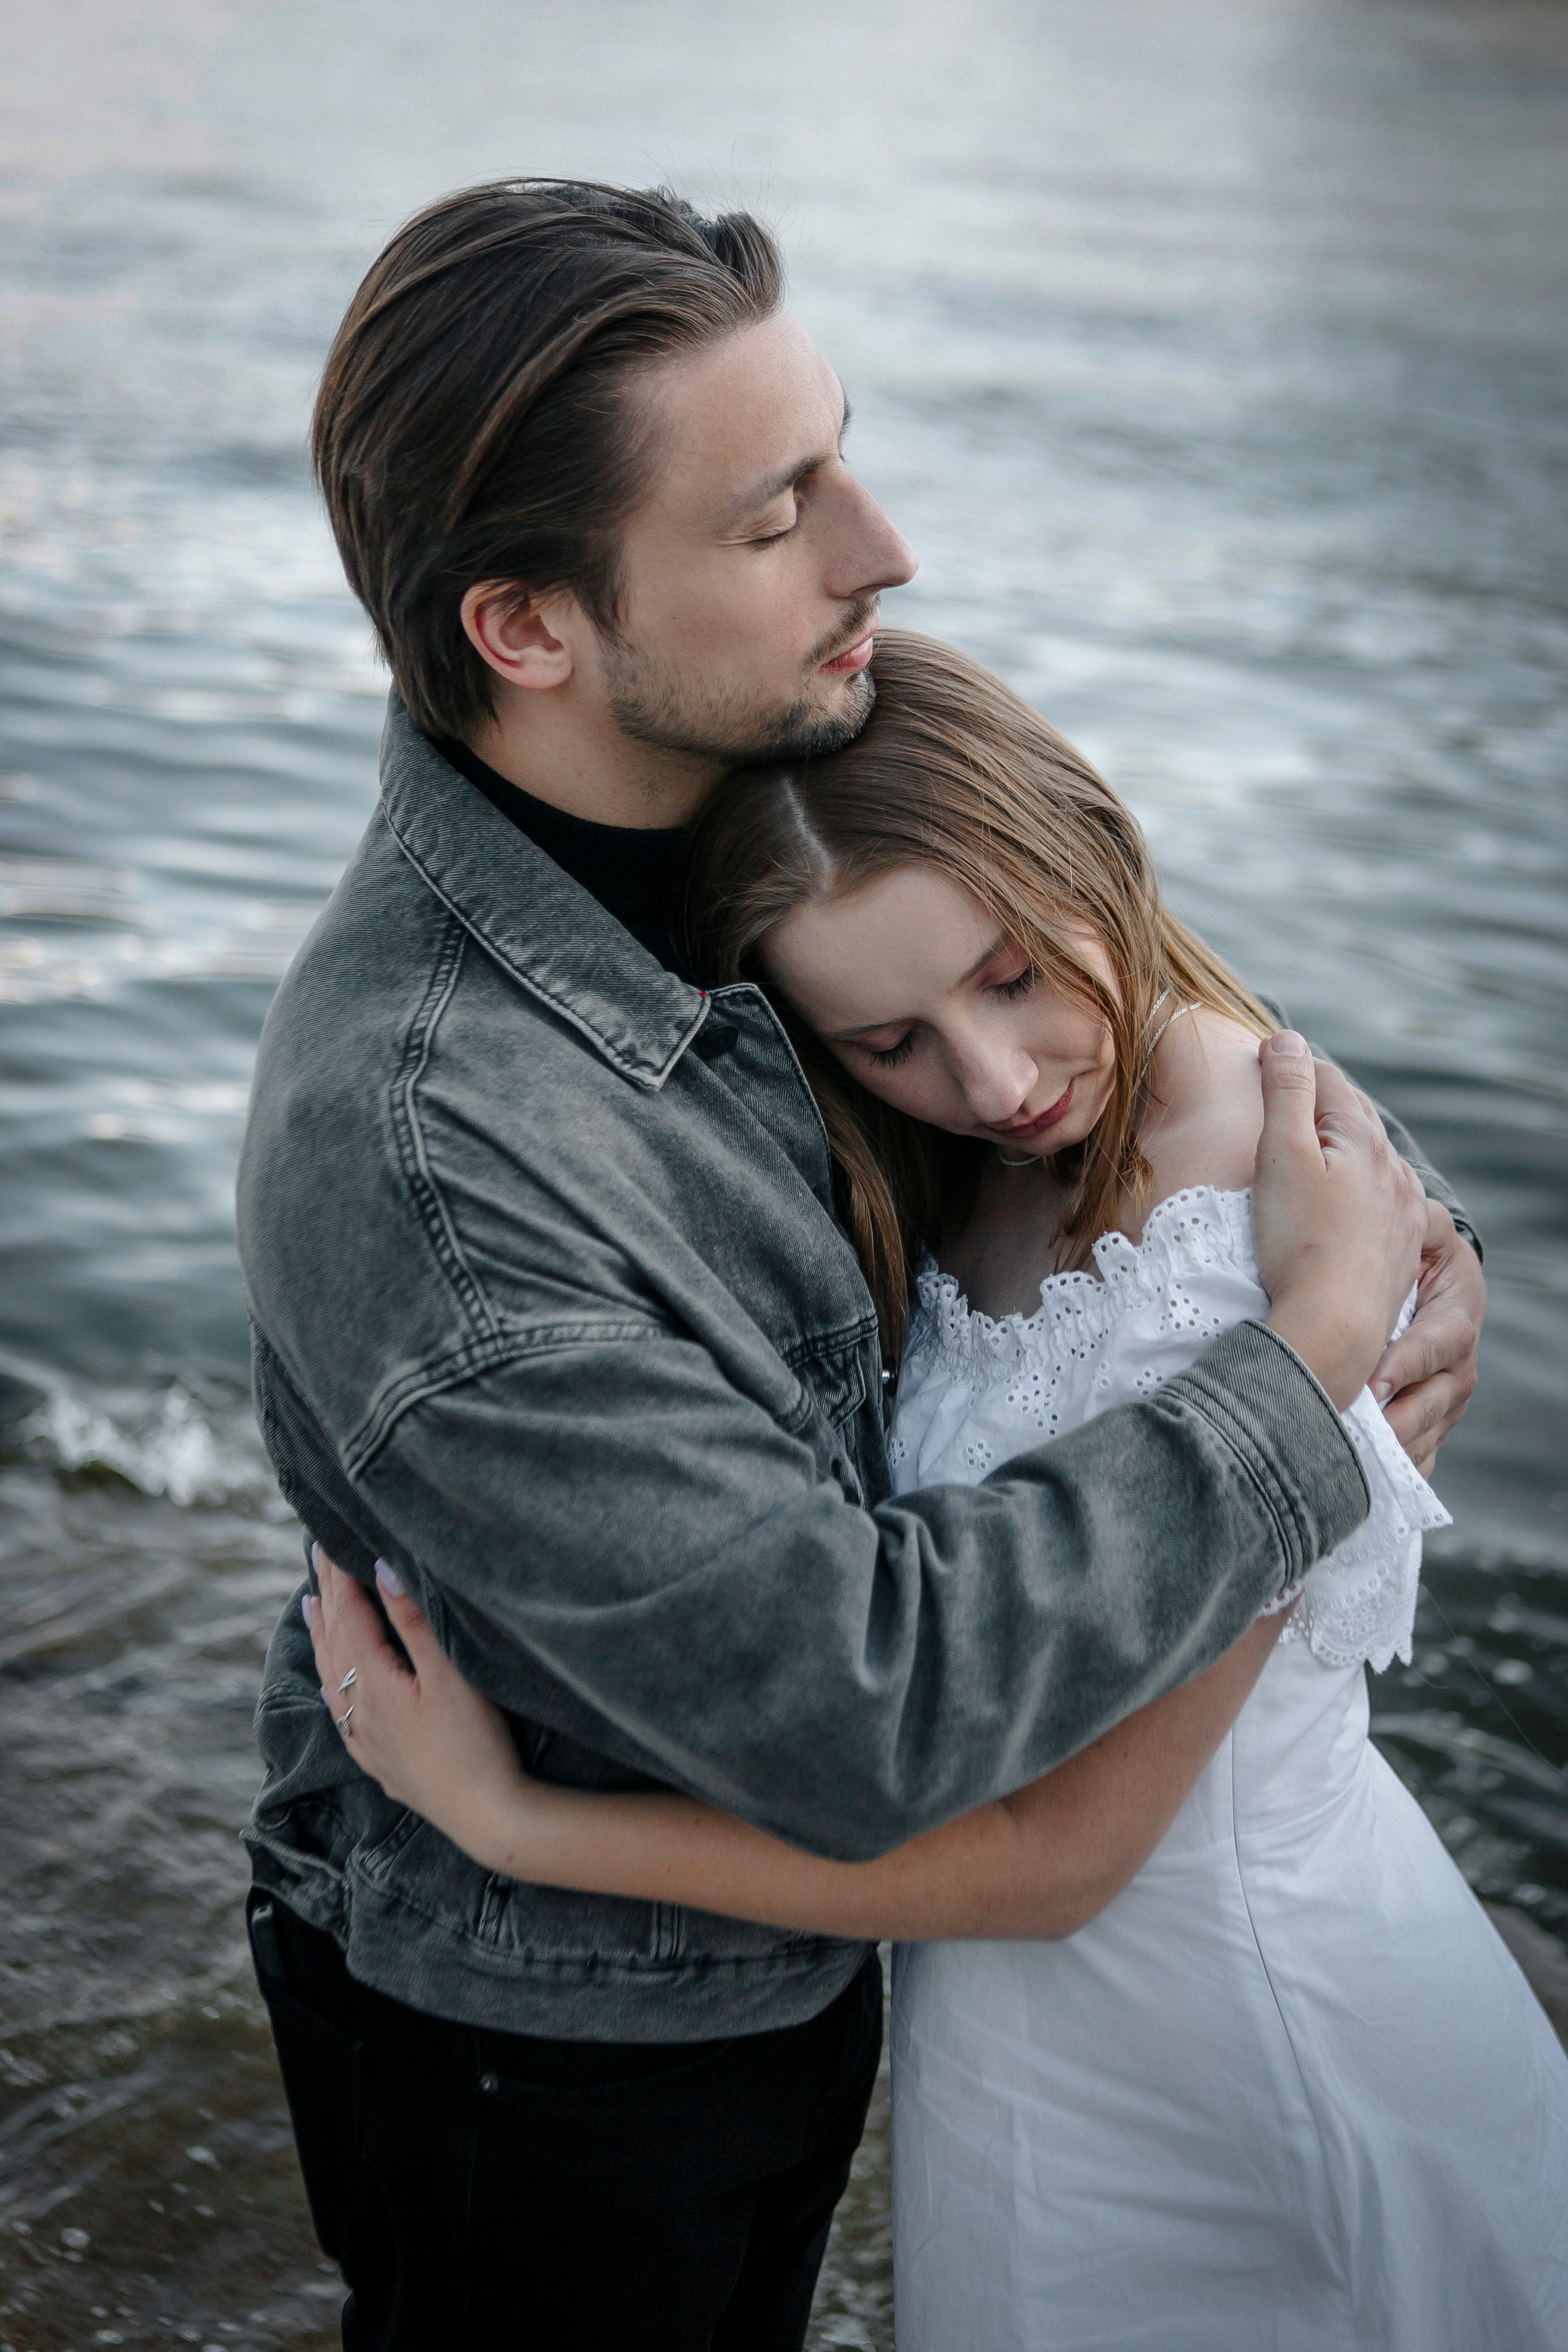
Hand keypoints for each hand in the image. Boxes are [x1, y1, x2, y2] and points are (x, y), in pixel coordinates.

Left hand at [304, 1547, 529, 1857]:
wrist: (486, 1816)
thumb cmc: (475, 1744)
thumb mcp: (450, 1675)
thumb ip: (414, 1622)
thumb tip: (381, 1570)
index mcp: (375, 1684)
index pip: (348, 1617)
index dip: (338, 1577)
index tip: (326, 1541)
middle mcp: (360, 1711)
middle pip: (335, 1642)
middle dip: (326, 1597)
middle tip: (316, 1558)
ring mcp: (367, 1740)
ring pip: (331, 1677)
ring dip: (321, 1637)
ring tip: (310, 1608)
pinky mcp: (379, 1761)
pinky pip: (339, 1710)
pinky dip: (331, 1682)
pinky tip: (334, 1683)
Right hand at [1251, 1034, 1429, 1409]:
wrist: (1334, 1327)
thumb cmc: (1299, 1241)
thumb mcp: (1282, 1155)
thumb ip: (1285, 1092)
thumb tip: (1287, 1038)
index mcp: (1363, 1141)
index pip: (1329, 1083)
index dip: (1294, 1065)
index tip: (1266, 1056)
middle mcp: (1394, 1171)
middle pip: (1358, 1118)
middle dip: (1325, 1101)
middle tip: (1292, 1088)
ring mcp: (1405, 1213)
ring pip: (1377, 1160)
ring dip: (1349, 1144)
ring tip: (1321, 1142)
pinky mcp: (1404, 1251)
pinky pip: (1388, 1201)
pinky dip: (1366, 1186)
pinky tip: (1355, 1200)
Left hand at [1369, 1201, 1484, 1475]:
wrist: (1422, 1286)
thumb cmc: (1409, 1254)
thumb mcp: (1419, 1229)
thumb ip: (1412, 1218)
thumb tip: (1407, 1206)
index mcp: (1459, 1310)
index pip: (1441, 1342)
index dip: (1409, 1362)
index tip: (1375, 1382)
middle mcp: (1460, 1360)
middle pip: (1437, 1400)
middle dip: (1400, 1419)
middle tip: (1358, 1433)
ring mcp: (1447, 1397)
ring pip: (1428, 1432)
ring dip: (1396, 1448)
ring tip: (1357, 1460)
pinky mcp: (1432, 1422)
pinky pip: (1422, 1454)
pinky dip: (1399, 1468)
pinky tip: (1371, 1477)